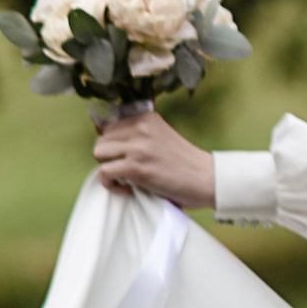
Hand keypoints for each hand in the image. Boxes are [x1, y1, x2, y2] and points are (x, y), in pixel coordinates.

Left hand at [91, 103, 216, 211]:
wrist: (207, 178)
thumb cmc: (185, 163)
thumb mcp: (162, 137)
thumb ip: (139, 134)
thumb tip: (102, 134)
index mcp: (147, 118)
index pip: (109, 126)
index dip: (114, 145)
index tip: (125, 157)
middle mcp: (141, 128)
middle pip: (101, 139)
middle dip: (110, 156)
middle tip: (126, 169)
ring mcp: (137, 147)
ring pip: (99, 153)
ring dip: (109, 168)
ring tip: (126, 178)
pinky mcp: (135, 167)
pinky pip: (105, 172)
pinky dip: (112, 184)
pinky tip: (129, 189)